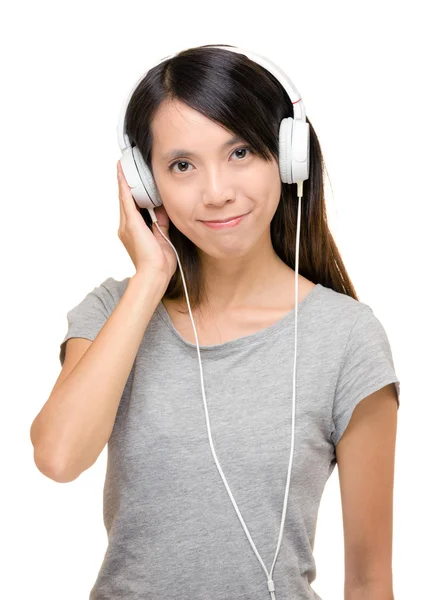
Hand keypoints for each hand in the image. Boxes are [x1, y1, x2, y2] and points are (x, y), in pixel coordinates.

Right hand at [116, 160, 176, 280]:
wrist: (154, 273)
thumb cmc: (160, 262)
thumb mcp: (162, 237)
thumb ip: (161, 223)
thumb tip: (161, 209)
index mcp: (133, 230)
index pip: (132, 206)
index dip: (131, 192)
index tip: (132, 179)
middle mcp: (126, 226)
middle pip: (126, 199)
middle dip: (126, 182)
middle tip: (125, 165)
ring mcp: (127, 224)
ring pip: (124, 197)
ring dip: (124, 181)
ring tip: (123, 165)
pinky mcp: (131, 223)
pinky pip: (126, 200)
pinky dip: (124, 186)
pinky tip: (123, 174)